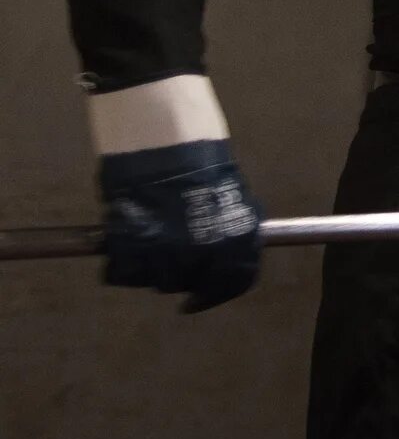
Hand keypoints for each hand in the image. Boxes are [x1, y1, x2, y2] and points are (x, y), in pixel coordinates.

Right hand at [97, 139, 262, 311]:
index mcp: (235, 242)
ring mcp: (164, 255)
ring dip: (152, 266)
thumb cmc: (200, 161)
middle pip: (188, 284)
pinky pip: (124, 272)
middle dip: (181, 273)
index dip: (216, 294)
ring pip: (156, 281)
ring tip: (150, 236)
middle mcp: (203, 255)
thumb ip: (229, 231)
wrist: (163, 139)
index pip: (234, 283)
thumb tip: (228, 254)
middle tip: (171, 253)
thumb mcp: (231, 198)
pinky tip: (127, 239)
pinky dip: (123, 261)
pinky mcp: (129, 249)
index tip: (197, 298)